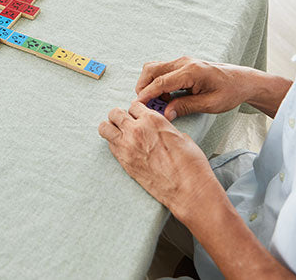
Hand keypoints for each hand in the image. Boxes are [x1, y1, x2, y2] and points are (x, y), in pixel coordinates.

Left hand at [98, 101, 224, 220]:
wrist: (188, 189)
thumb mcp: (181, 136)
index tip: (136, 115)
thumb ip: (164, 129)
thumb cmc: (190, 165)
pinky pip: (110, 146)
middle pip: (115, 114)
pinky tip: (122, 147)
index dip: (136, 111)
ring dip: (110, 127)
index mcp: (153, 120)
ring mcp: (127, 146)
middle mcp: (137, 130)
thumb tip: (159, 130)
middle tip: (124, 122)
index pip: (134, 106)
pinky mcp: (124, 162)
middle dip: (119, 116)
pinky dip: (113, 144)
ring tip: (118, 132)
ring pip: (105, 128)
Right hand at [134, 57, 252, 120]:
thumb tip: (165, 114)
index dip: (146, 94)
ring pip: (155, 68)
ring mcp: (183, 61)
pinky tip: (168, 96)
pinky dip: (158, 82)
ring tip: (160, 102)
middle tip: (145, 105)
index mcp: (191, 71)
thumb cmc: (230, 92)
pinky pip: (163, 70)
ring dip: (150, 84)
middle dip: (143, 87)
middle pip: (151, 70)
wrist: (242, 80)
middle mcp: (184, 62)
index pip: (161, 82)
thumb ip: (186, 107)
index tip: (137, 105)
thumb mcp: (210, 104)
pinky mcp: (183, 64)